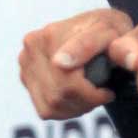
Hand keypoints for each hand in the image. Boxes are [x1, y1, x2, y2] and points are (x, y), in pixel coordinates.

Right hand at [18, 8, 132, 118]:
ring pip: (50, 106)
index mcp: (50, 35)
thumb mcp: (110, 32)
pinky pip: (44, 109)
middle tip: (103, 94)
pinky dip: (66, 110)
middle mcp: (32, 48)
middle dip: (85, 102)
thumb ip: (88, 44)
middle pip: (57, 95)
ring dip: (77, 107)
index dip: (92, 94)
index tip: (108, 93)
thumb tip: (60, 63)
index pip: (66, 81)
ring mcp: (26, 63)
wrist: (101, 27)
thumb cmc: (111, 30)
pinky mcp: (27, 77)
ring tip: (92, 95)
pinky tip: (80, 97)